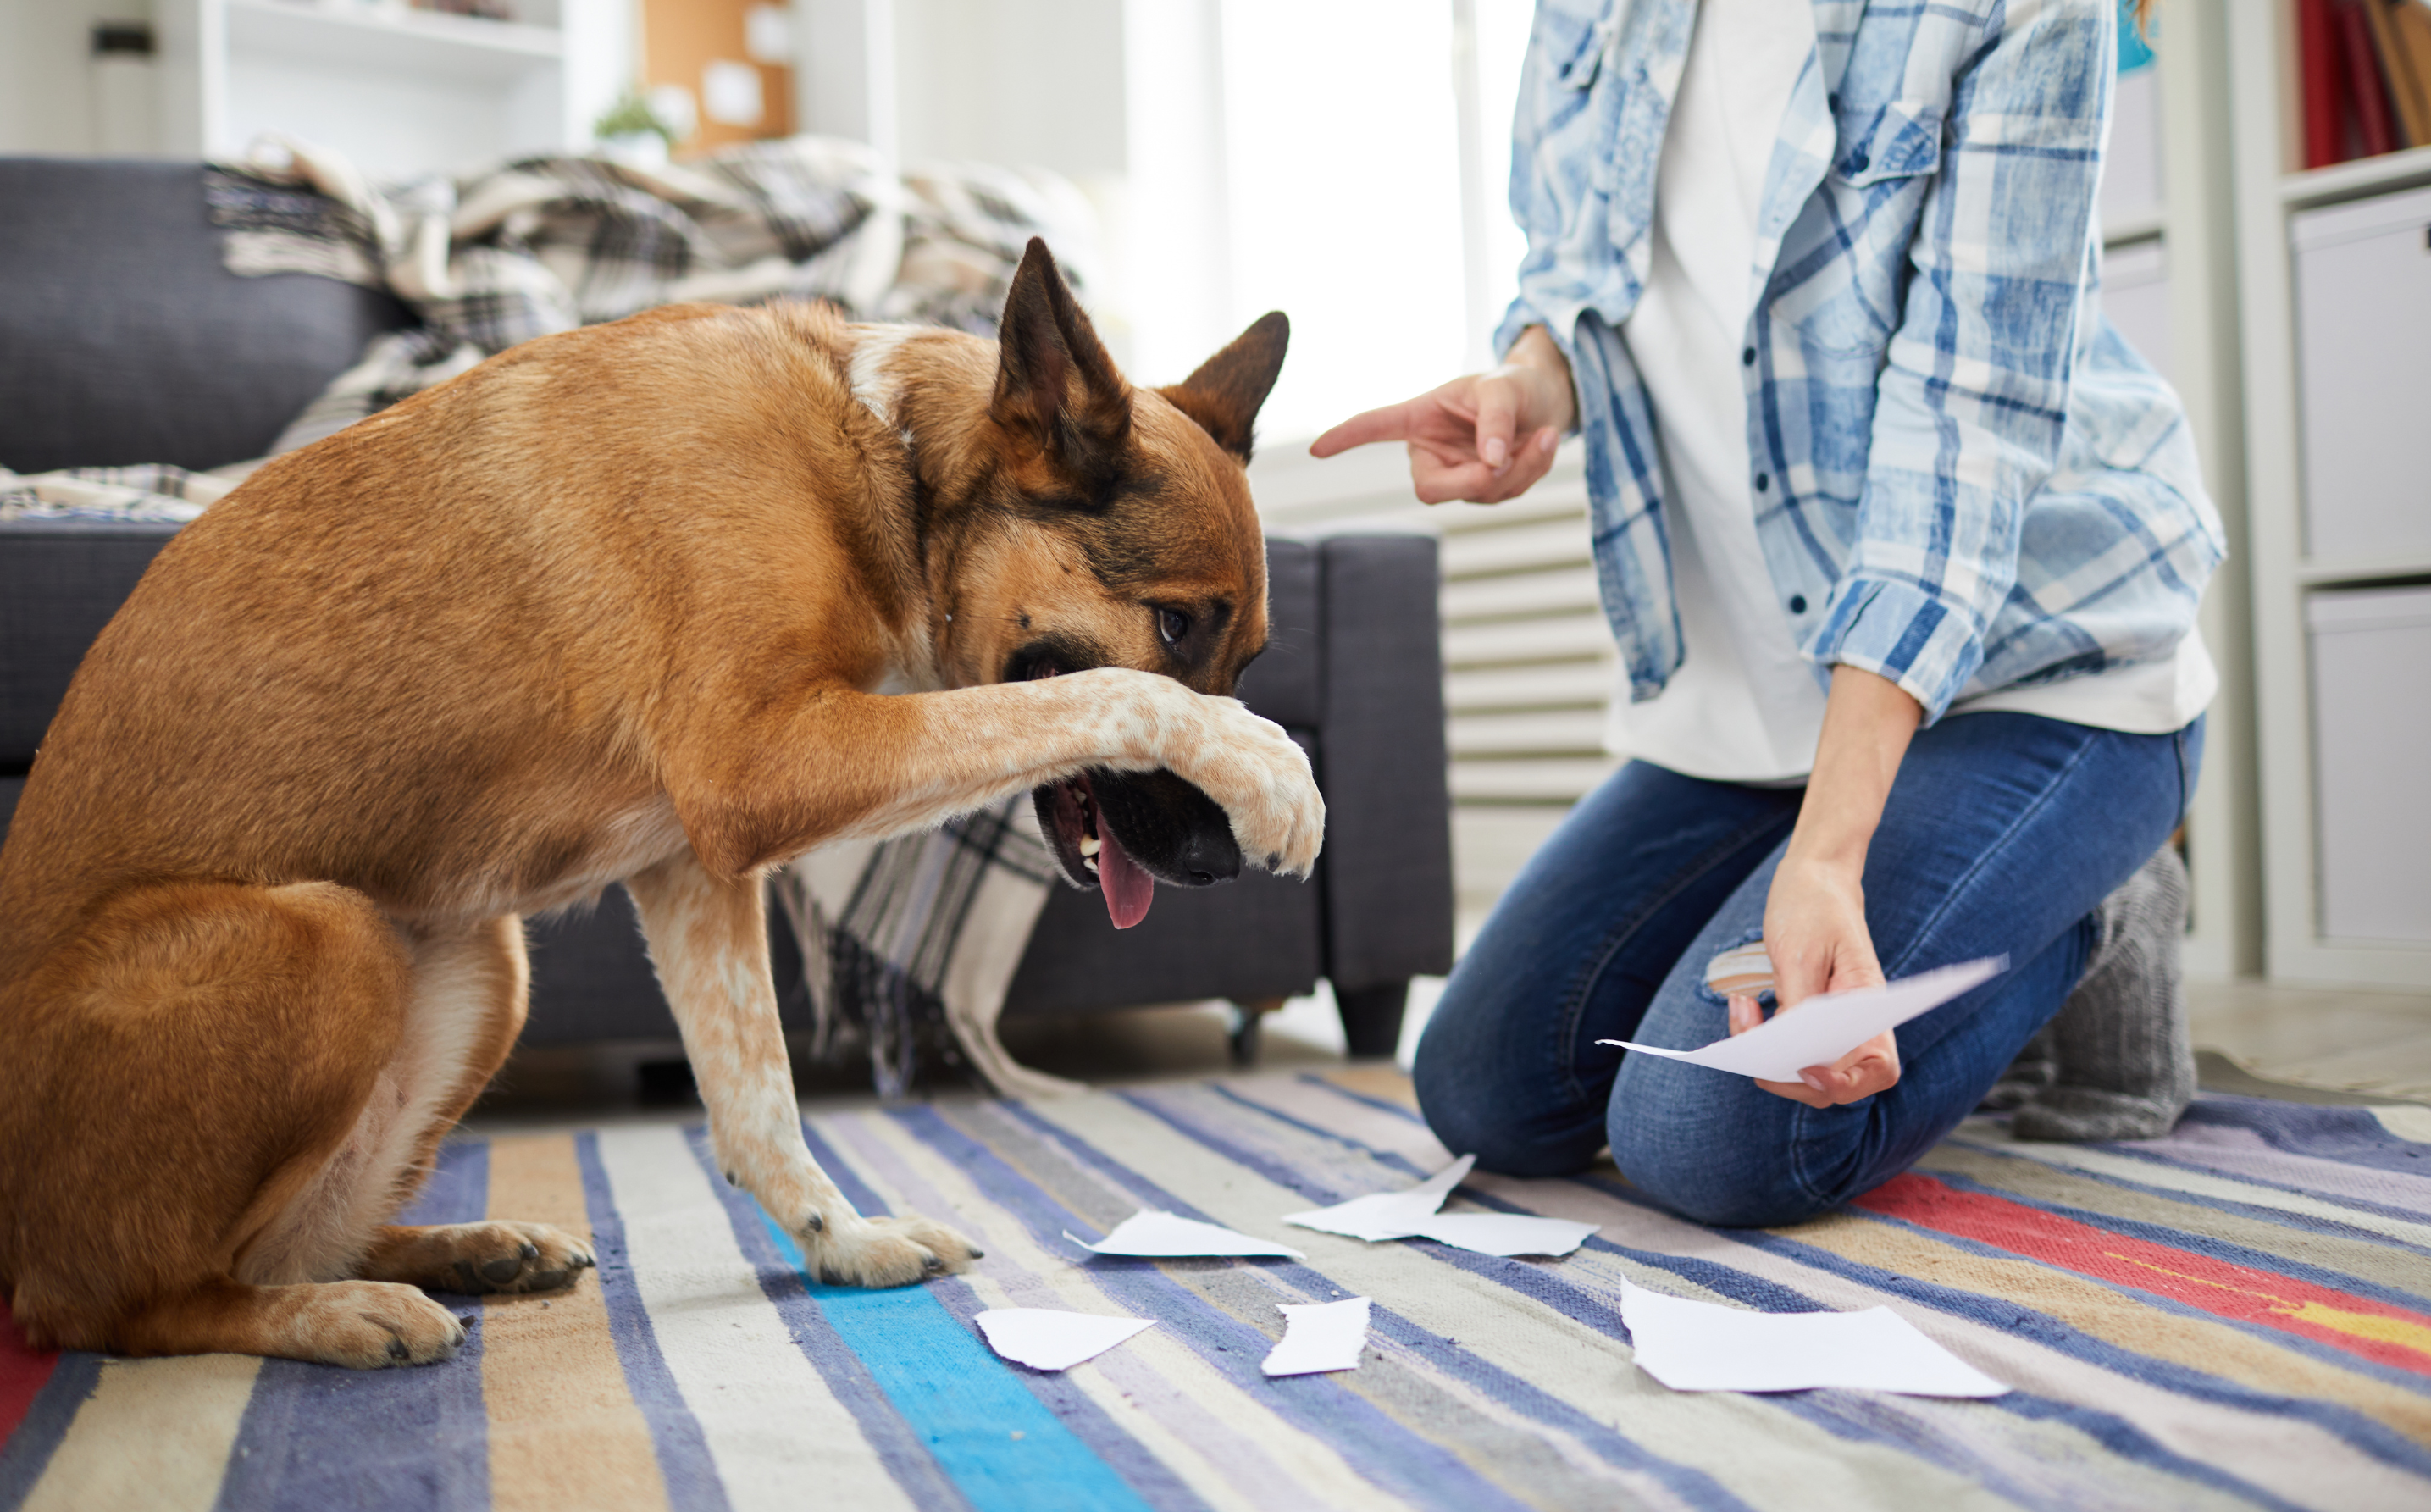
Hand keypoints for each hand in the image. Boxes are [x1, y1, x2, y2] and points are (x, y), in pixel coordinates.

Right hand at [1309, 326, 1575, 503]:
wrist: (1545, 403)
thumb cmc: (1515, 386)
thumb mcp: (1505, 388)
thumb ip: (1496, 419)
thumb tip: (1492, 462)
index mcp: (1420, 418)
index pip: (1377, 427)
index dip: (1348, 437)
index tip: (1316, 449)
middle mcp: (1431, 451)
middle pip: (1430, 488)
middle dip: (1473, 480)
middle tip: (1509, 459)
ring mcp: (1457, 474)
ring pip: (1479, 494)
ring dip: (1520, 470)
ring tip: (1544, 435)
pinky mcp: (1484, 490)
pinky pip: (1506, 493)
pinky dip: (1532, 470)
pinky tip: (1544, 443)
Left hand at [1732, 855, 1900, 1106]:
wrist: (1813, 878)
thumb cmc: (1814, 908)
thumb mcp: (1801, 953)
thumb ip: (1799, 1003)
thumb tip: (1789, 1050)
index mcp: (1871, 1008)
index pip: (1877, 1070)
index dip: (1846, 1085)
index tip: (1807, 1070)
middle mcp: (1855, 1025)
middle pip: (1832, 1083)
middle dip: (1788, 1075)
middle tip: (1751, 1044)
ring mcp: (1829, 1026)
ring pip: (1801, 1070)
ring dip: (1765, 1055)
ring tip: (1741, 1013)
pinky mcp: (1804, 1020)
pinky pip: (1784, 1048)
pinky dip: (1759, 1039)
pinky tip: (1742, 1007)